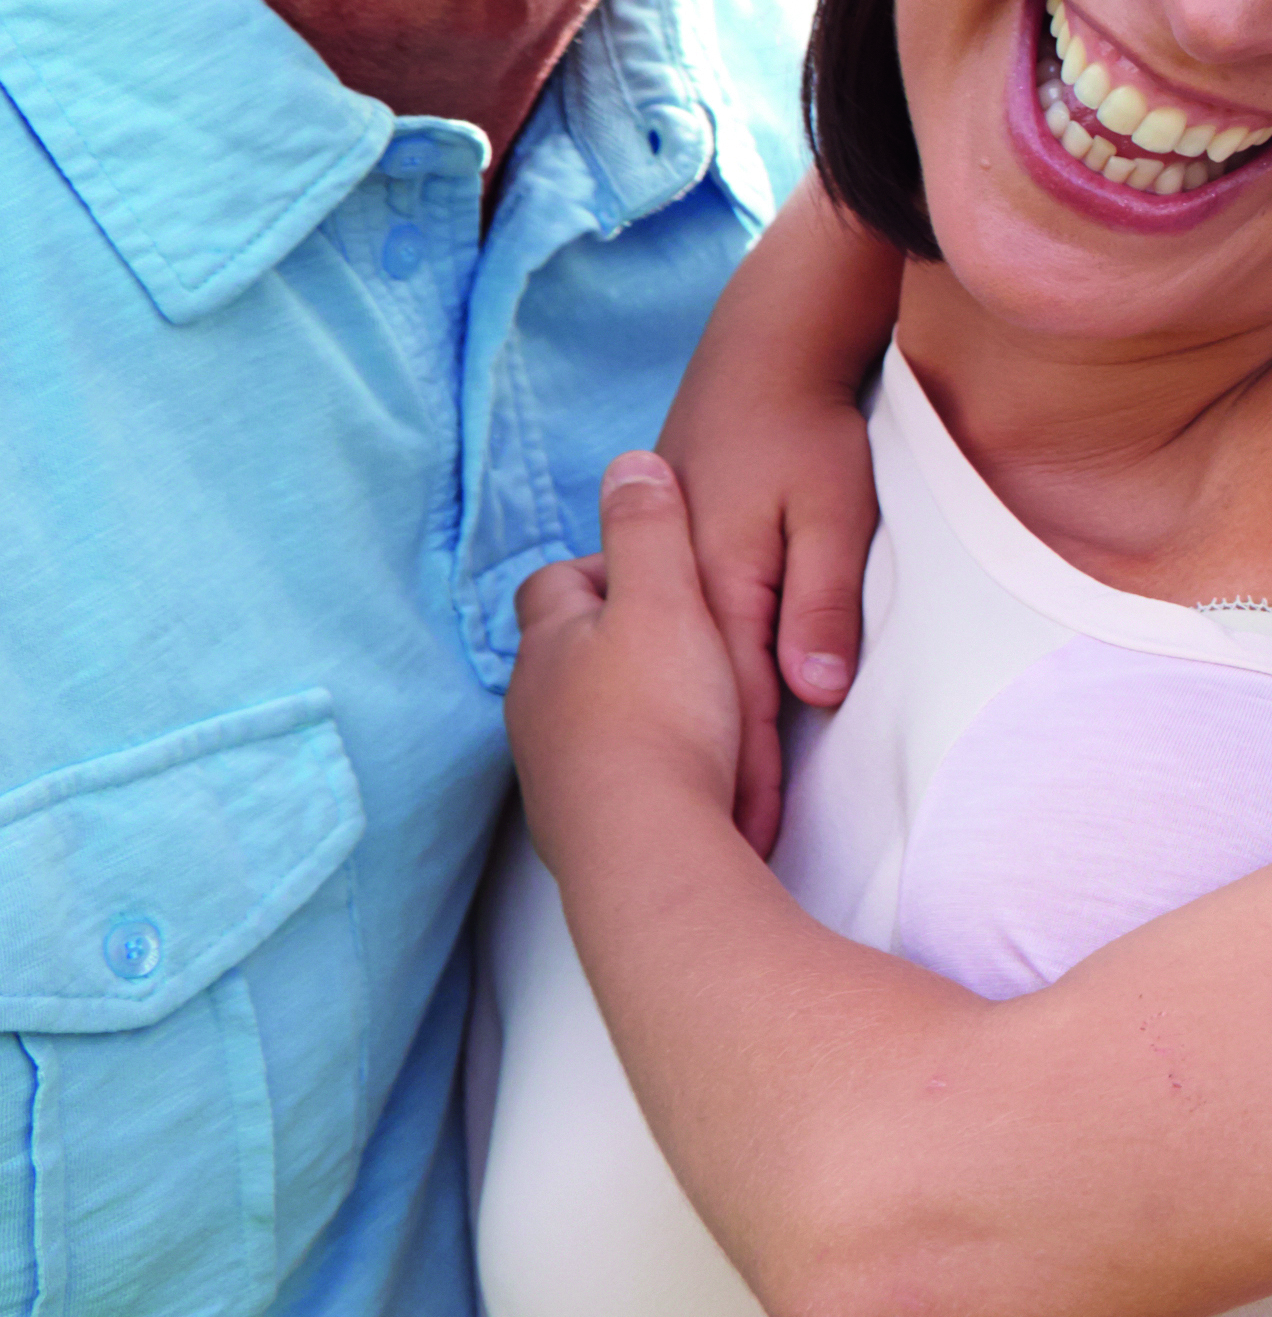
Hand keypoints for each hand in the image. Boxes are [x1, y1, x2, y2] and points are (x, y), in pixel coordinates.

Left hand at [508, 454, 757, 867]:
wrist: (647, 852)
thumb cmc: (661, 717)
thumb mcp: (668, 598)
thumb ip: (650, 528)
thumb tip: (629, 464)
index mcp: (553, 642)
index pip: (555, 581)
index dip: (600, 568)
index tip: (657, 576)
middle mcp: (536, 705)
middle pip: (562, 656)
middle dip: (610, 644)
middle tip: (680, 644)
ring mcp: (551, 771)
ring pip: (580, 722)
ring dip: (624, 711)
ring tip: (689, 713)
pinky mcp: (580, 829)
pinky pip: (602, 782)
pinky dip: (636, 770)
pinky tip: (682, 778)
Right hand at [662, 372, 875, 853]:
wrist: (756, 358)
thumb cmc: (802, 432)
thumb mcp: (830, 510)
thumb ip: (820, 595)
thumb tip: (812, 689)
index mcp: (715, 586)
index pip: (741, 704)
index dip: (752, 780)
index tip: (765, 849)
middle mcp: (673, 592)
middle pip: (695, 709)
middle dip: (717, 790)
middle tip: (740, 873)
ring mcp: (660, 580)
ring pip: (668, 686)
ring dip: (688, 754)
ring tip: (711, 835)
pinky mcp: (663, 569)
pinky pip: (661, 653)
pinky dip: (673, 703)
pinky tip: (673, 746)